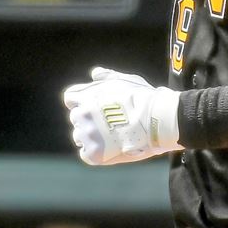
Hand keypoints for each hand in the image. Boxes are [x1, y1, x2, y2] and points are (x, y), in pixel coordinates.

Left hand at [62, 67, 181, 165]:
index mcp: (86, 95)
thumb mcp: (125, 80)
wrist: (157, 119)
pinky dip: (95, 152)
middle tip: (108, 122)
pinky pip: (85, 153)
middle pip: (76, 118)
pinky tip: (110, 148)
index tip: (94, 106)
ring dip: (91, 136)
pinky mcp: (94, 153)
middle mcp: (83, 114)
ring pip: (79, 136)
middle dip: (88, 119)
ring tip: (112, 136)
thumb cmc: (143, 97)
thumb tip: (95, 73)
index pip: (70, 98)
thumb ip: (106, 76)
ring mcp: (87, 134)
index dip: (81, 102)